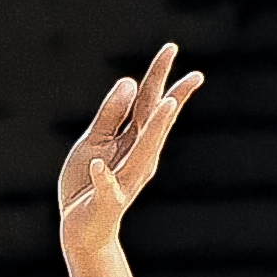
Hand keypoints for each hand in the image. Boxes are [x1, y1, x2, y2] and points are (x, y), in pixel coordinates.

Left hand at [60, 43, 201, 257]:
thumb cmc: (87, 181)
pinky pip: (106, 188)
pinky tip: (99, 166)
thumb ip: (111, 115)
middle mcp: (138, 158)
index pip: (150, 103)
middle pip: (155, 123)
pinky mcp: (106, 200)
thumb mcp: (94, 141)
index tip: (172, 48)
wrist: (82, 228)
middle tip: (195, 74)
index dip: (160, 76)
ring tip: (166, 104)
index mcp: (134, 140)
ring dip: (155, 129)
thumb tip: (130, 82)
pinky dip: (103, 178)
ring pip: (142, 152)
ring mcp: (125, 179)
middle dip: (172, 98)